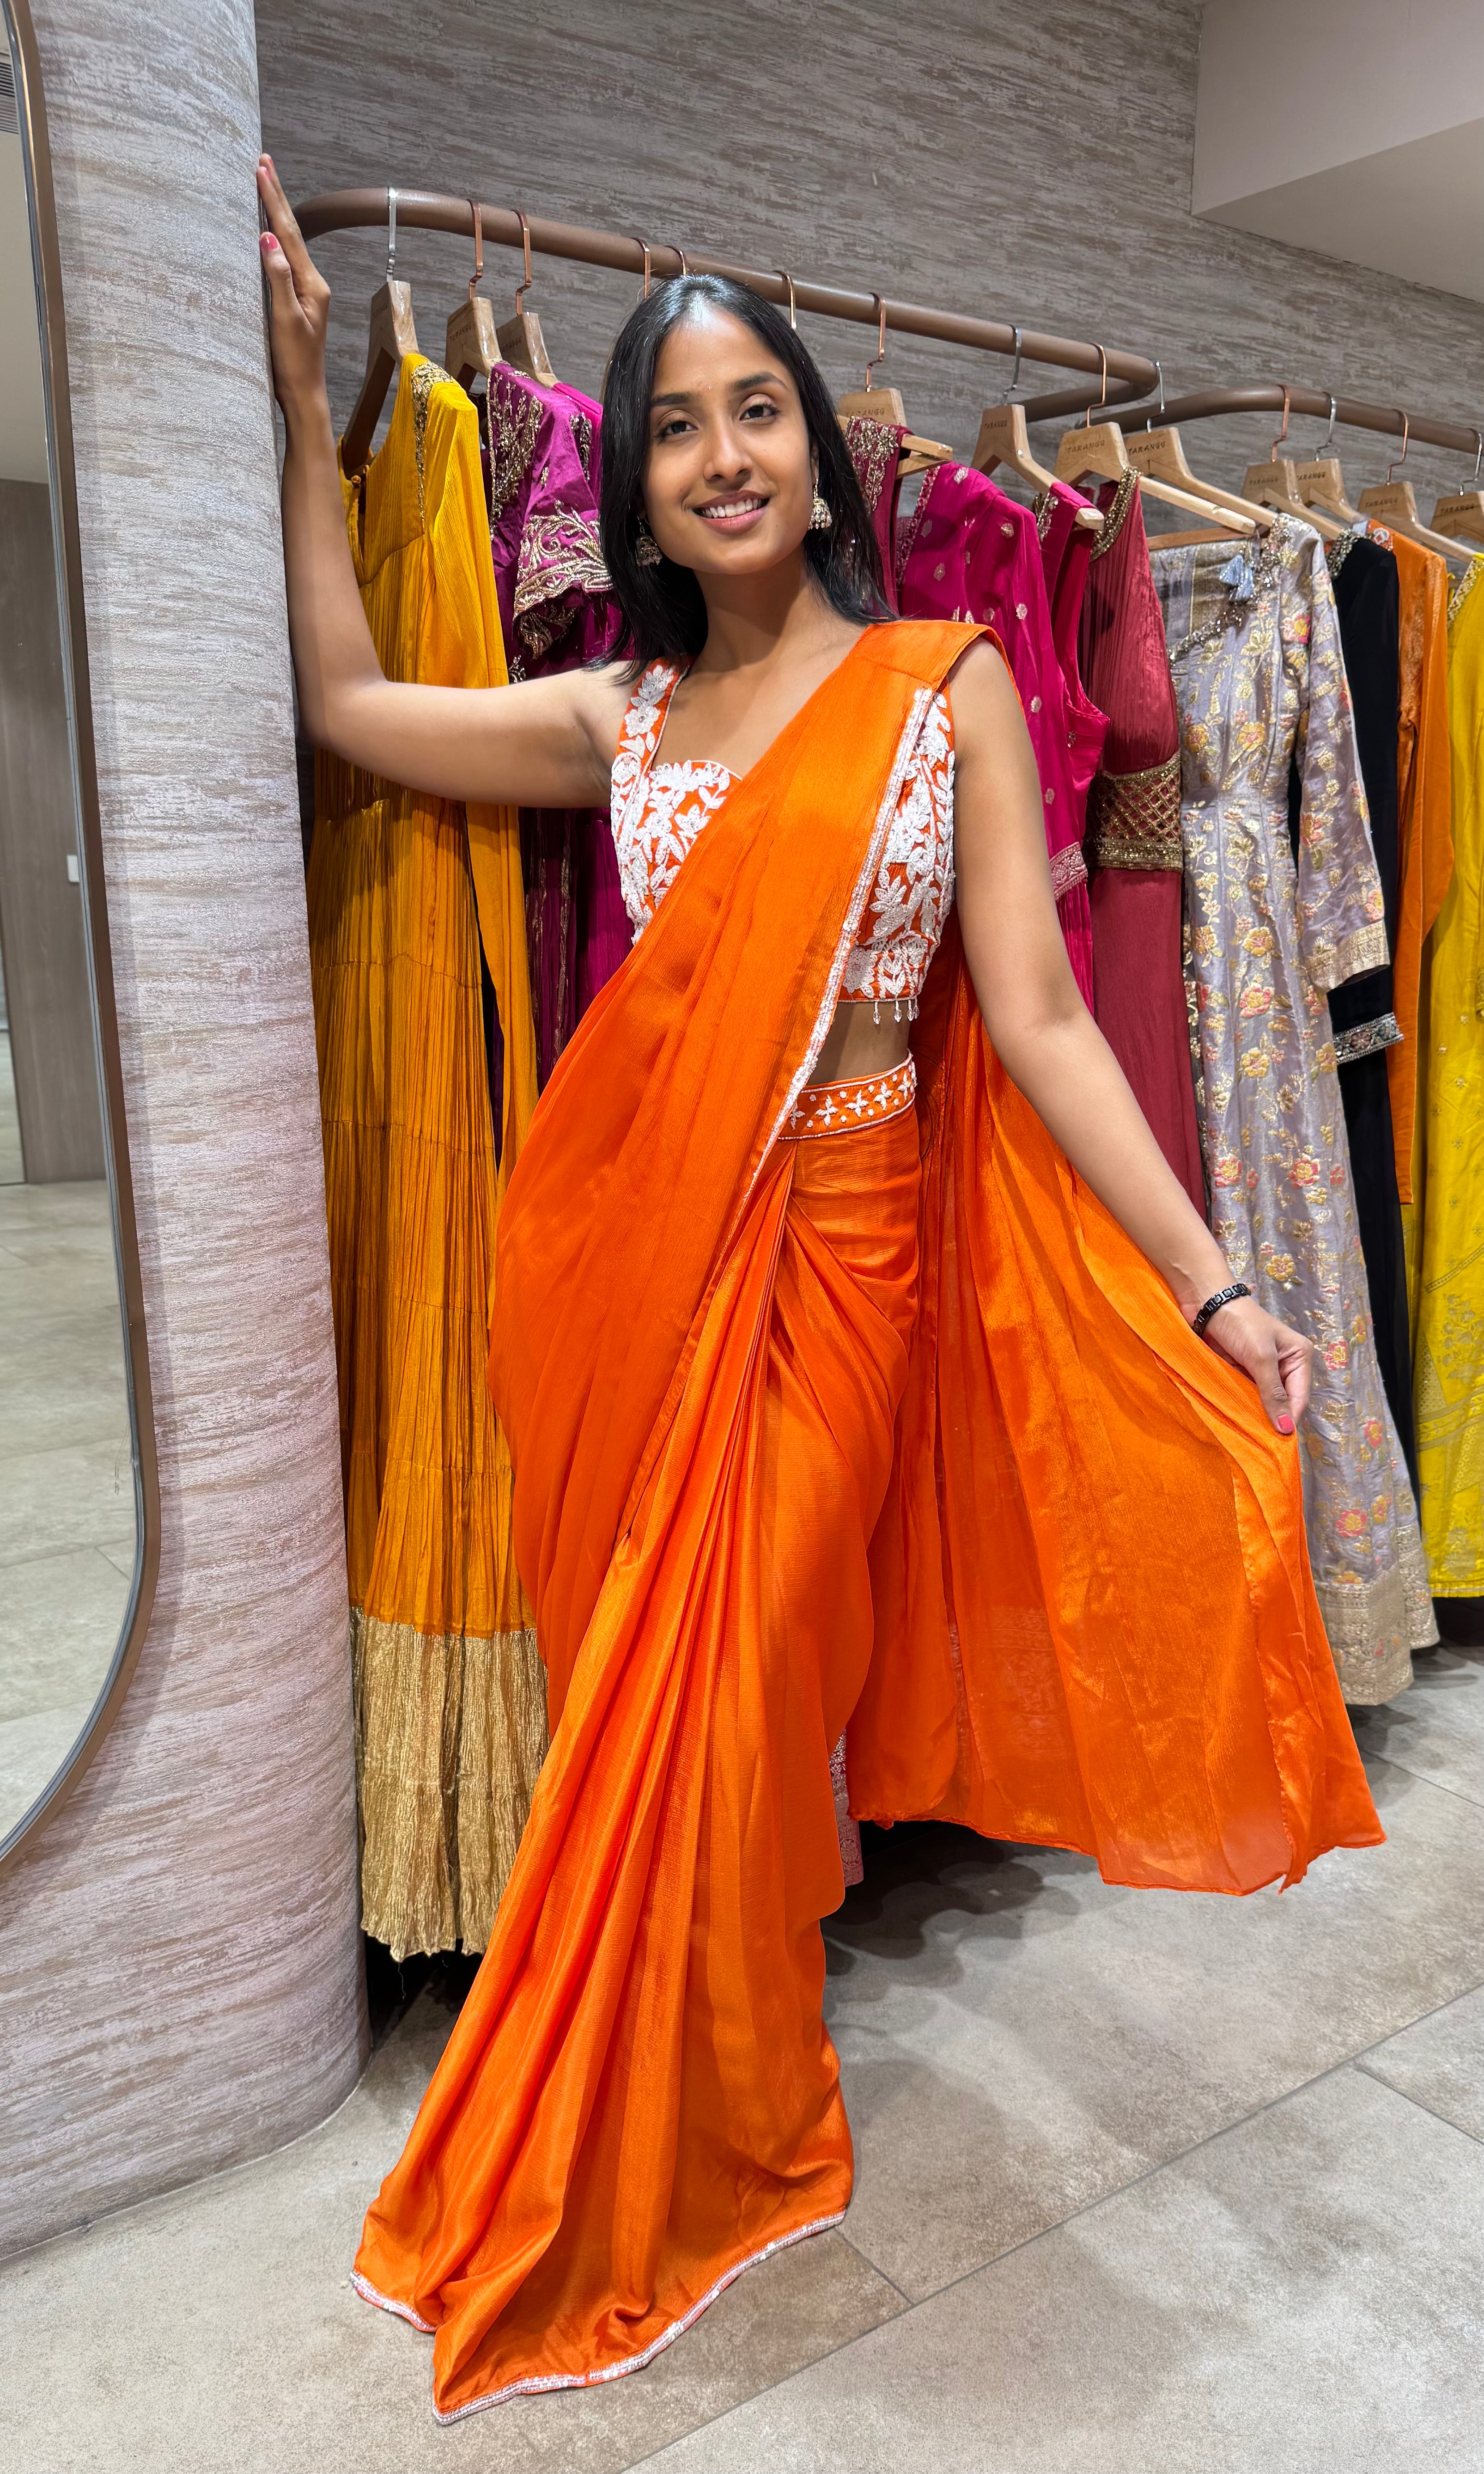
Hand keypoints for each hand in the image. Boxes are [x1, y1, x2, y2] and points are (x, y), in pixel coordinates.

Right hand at [256, 155, 330, 418]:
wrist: (303, 394)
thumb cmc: (294, 364)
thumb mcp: (284, 320)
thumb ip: (278, 279)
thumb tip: (268, 239)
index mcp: (312, 284)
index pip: (289, 233)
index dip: (273, 200)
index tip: (261, 169)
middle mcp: (312, 283)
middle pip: (291, 231)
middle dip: (276, 196)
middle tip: (264, 163)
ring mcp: (305, 292)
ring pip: (288, 243)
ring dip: (275, 213)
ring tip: (264, 184)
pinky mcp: (295, 301)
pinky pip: (283, 260)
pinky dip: (273, 238)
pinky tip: (266, 230)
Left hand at [1198, 1295, 1311, 1433]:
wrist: (1206, 1302)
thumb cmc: (1240, 1324)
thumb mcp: (1261, 1359)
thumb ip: (1273, 1393)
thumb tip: (1287, 1429)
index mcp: (1299, 1356)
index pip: (1300, 1396)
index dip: (1290, 1418)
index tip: (1278, 1443)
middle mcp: (1285, 1364)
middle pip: (1283, 1400)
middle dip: (1273, 1418)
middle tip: (1261, 1443)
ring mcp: (1262, 1368)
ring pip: (1264, 1400)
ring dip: (1256, 1414)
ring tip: (1249, 1436)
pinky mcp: (1242, 1370)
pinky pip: (1246, 1394)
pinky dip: (1242, 1405)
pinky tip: (1237, 1420)